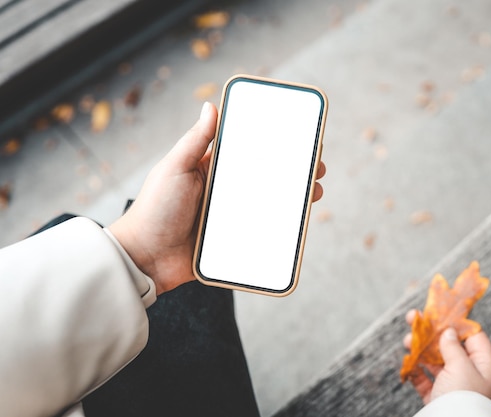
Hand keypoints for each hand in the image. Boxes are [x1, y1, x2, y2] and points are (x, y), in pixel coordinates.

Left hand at [109, 102, 325, 294]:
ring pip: (269, 205)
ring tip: (315, 193)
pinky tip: (299, 223)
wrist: (145, 258)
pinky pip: (262, 232)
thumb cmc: (154, 209)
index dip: (273, 146)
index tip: (298, 139)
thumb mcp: (174, 168)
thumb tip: (211, 106)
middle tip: (317, 167)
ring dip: (294, 198)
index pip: (248, 152)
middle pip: (265, 178)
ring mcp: (230, 217)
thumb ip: (194, 141)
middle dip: (293, 172)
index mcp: (211, 170)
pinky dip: (281, 228)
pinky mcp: (233, 241)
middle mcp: (224, 192)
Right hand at [404, 309, 490, 403]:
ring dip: (419, 349)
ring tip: (407, 341)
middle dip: (430, 333)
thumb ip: (452, 346)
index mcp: (483, 366)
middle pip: (449, 346)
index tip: (440, 311)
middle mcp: (469, 374)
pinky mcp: (436, 398)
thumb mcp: (461, 367)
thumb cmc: (463, 400)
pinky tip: (407, 362)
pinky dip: (415, 370)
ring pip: (434, 361)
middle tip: (414, 318)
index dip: (457, 323)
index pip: (473, 337)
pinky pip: (424, 379)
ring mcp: (452, 387)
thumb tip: (448, 331)